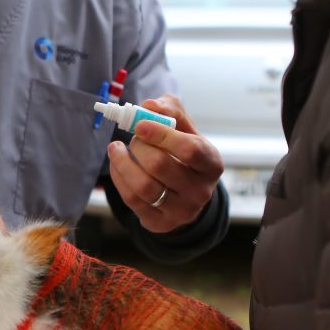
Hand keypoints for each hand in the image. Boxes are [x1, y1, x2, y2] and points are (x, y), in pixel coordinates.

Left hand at [106, 94, 222, 232]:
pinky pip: (131, 200)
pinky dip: (118, 178)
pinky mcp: (160, 223)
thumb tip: (150, 106)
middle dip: (139, 146)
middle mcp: (201, 192)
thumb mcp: (185, 128)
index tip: (140, 124)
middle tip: (133, 137)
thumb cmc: (183, 152)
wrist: (185, 191)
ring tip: (116, 149)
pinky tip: (118, 164)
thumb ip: (170, 110)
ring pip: (143, 186)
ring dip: (123, 162)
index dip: (162, 135)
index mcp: (212, 164)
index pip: (190, 150)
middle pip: (161, 166)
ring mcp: (181, 211)